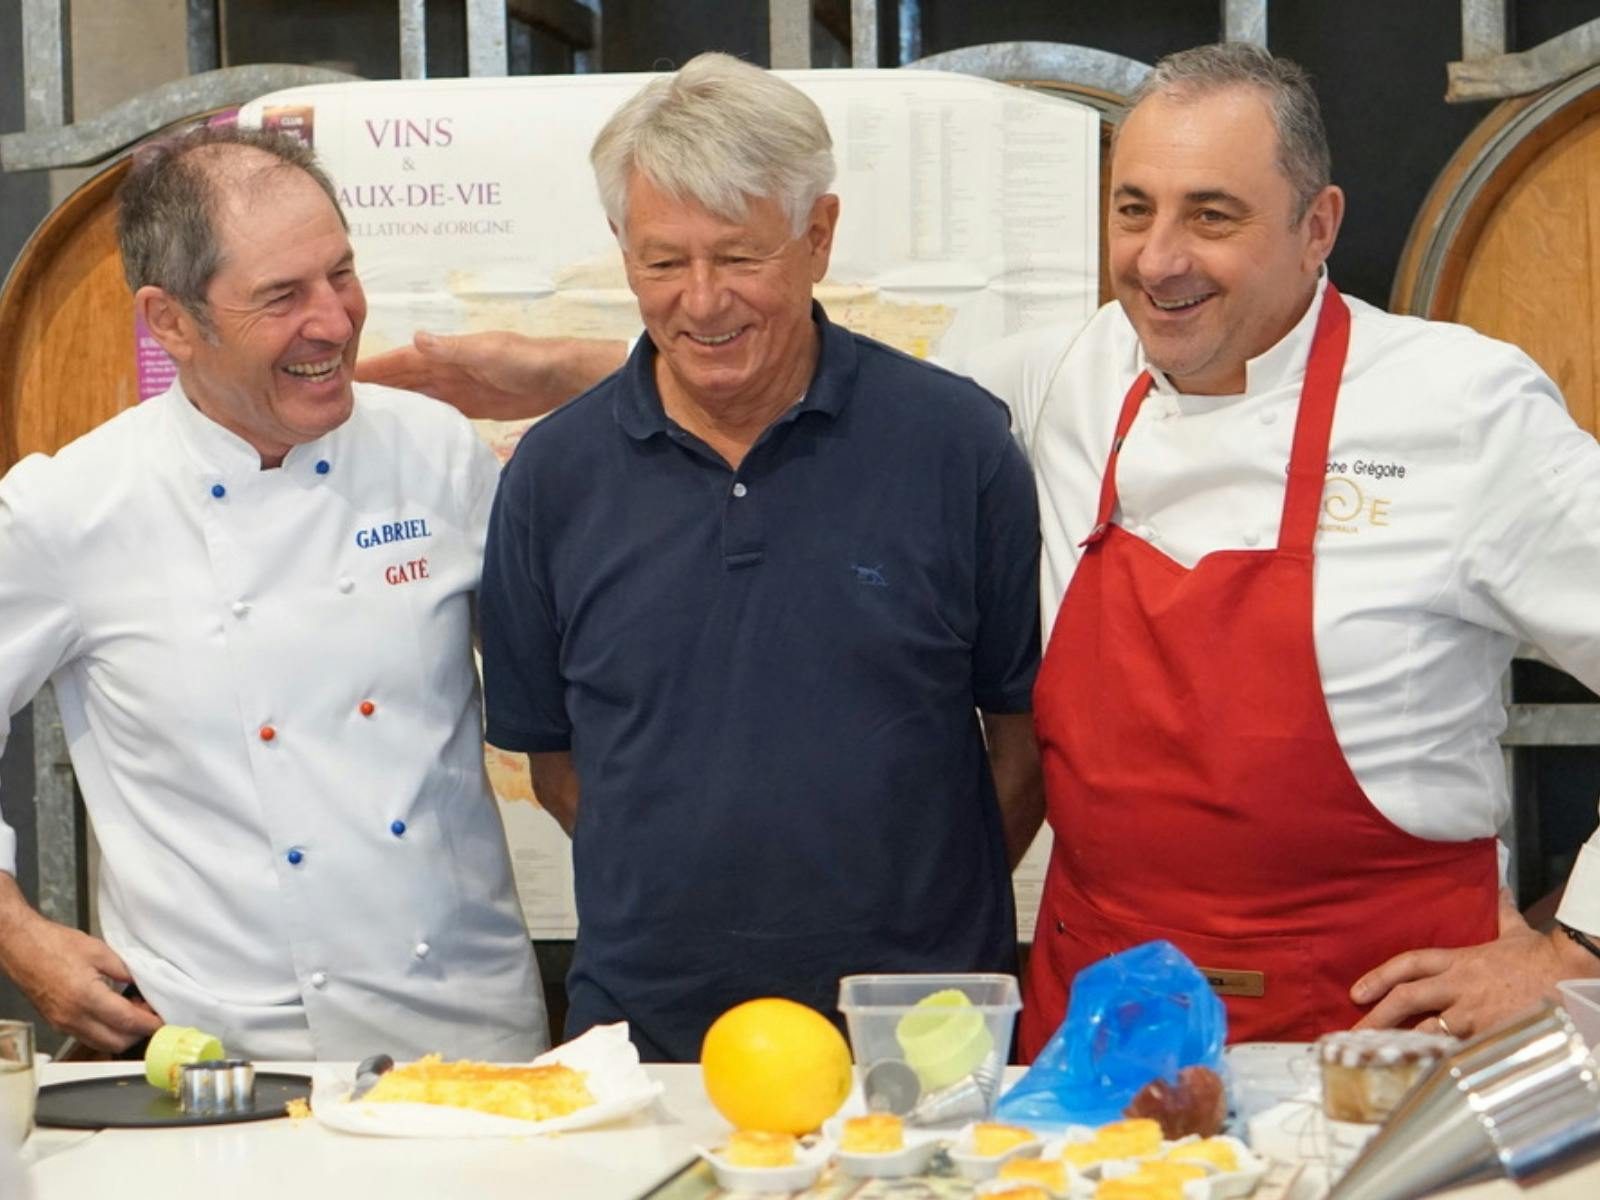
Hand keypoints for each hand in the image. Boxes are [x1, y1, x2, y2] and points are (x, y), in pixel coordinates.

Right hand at [0, 911, 161, 1051]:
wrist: (22, 948)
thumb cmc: (55, 945)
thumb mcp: (100, 952)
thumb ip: (126, 971)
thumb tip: (146, 984)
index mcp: (86, 997)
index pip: (127, 1022)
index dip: (149, 1024)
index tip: (163, 1021)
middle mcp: (73, 1017)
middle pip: (116, 1041)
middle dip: (139, 1034)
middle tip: (152, 1015)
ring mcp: (63, 1024)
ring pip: (101, 1043)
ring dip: (123, 1035)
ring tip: (135, 1012)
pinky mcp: (57, 1024)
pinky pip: (87, 1037)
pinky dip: (106, 1032)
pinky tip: (114, 1014)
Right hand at [354, 331, 626, 420]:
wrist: (562, 378)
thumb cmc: (527, 359)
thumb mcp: (488, 352)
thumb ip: (452, 349)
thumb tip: (416, 338)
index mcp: (448, 352)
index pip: (403, 360)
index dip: (376, 367)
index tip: (345, 375)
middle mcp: (450, 369)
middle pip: (405, 379)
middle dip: (378, 386)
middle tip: (343, 401)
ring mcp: (461, 388)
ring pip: (419, 395)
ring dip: (396, 403)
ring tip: (366, 417)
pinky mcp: (474, 407)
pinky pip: (440, 411)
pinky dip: (421, 416)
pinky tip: (406, 428)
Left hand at [1349, 889, 1593, 1038]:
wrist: (1569, 976)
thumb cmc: (1541, 957)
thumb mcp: (1515, 931)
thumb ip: (1500, 913)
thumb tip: (1500, 889)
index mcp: (1458, 961)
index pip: (1409, 963)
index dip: (1379, 976)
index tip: (1357, 991)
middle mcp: (1458, 987)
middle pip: (1407, 999)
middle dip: (1377, 1016)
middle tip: (1354, 1033)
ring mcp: (1473, 1013)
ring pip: (1427, 1029)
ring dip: (1402, 1042)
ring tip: (1378, 1056)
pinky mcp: (1489, 1035)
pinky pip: (1456, 1050)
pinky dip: (1437, 1058)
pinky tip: (1418, 1069)